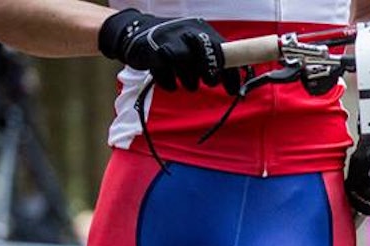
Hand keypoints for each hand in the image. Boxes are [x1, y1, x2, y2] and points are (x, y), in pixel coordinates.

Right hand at [99, 9, 240, 93]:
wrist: (133, 32)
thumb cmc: (172, 43)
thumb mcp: (194, 44)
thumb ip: (213, 57)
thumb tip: (236, 79)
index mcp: (201, 30)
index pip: (222, 52)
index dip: (229, 74)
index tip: (232, 91)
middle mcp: (187, 32)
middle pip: (206, 58)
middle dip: (210, 76)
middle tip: (208, 82)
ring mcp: (169, 41)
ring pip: (187, 70)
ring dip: (189, 82)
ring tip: (185, 80)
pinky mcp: (153, 53)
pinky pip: (167, 77)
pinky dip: (169, 83)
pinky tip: (168, 79)